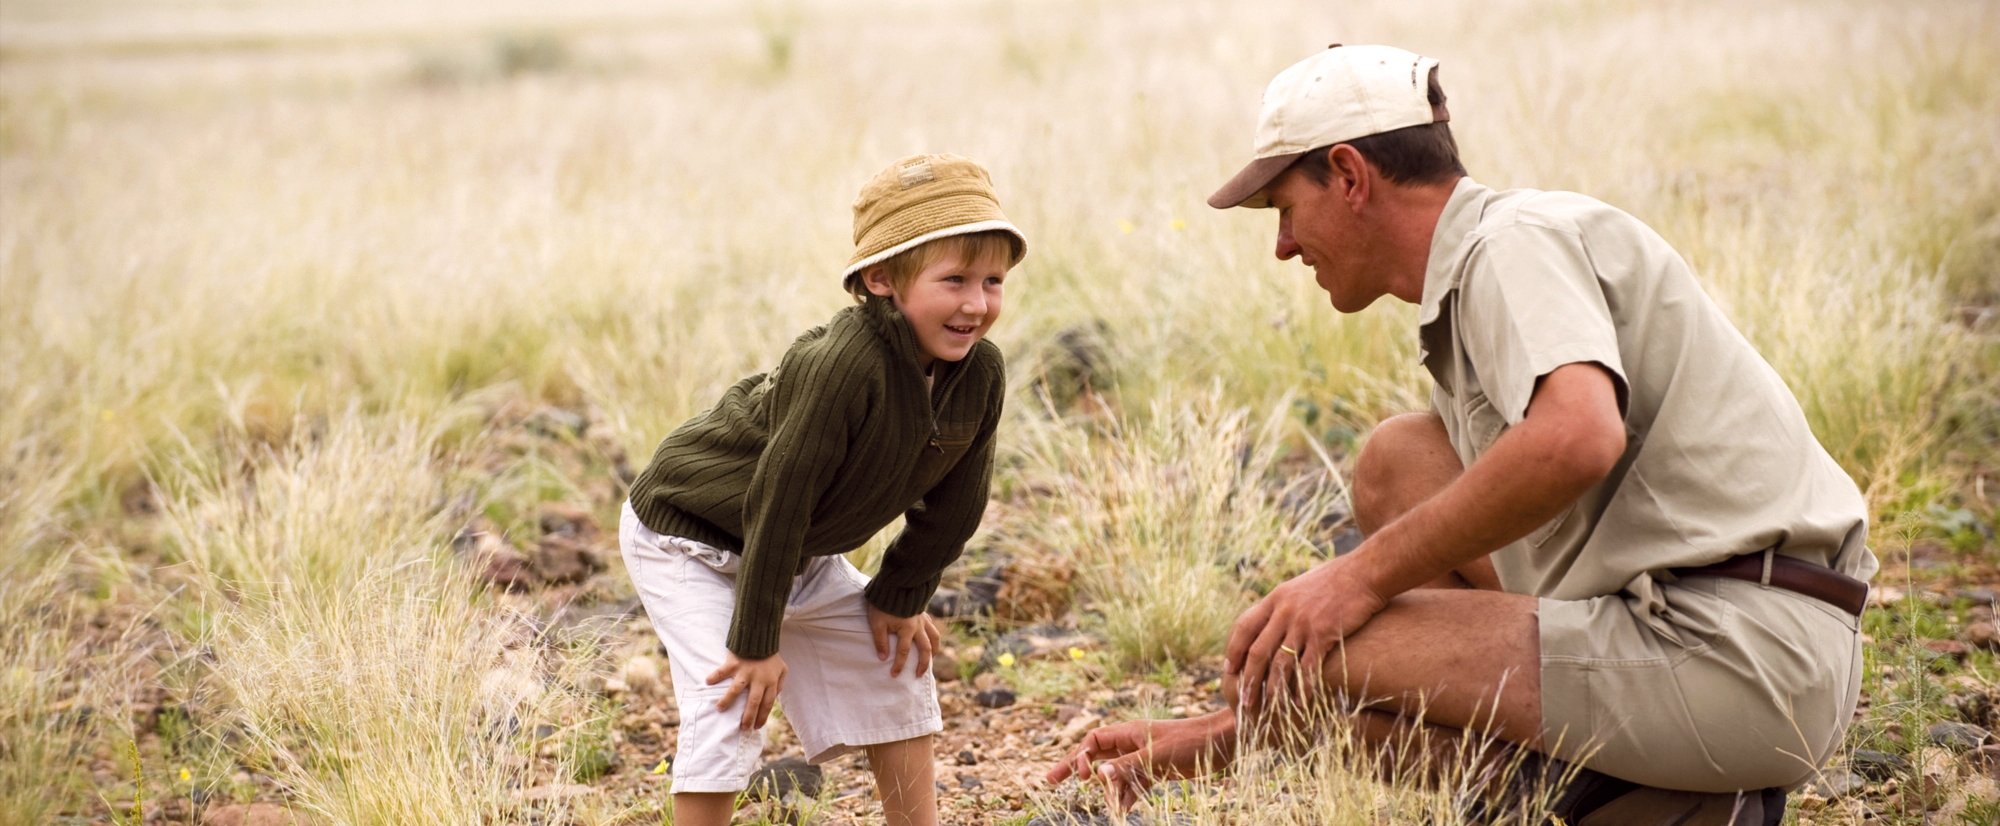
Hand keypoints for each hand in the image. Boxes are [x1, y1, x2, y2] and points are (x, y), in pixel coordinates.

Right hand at [706, 652, 786, 729]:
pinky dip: (715, 676)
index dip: (762, 716)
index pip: (767, 703)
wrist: (761, 636)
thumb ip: (780, 683)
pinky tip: (708, 682)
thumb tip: (775, 697)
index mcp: (771, 681)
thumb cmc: (771, 654)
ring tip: (719, 709)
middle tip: (742, 728)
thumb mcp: (782, 669)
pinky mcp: (735, 662)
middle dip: (748, 717)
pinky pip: (723, 671)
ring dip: (728, 700)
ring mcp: (746, 671)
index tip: (756, 727)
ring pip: (736, 690)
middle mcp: (759, 679)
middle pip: (754, 702)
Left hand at [866, 602, 939, 677]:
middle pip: (925, 649)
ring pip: (934, 638)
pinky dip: (934, 638)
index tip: (894, 675)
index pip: (903, 652)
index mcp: (907, 629)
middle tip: (919, 675)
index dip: (899, 665)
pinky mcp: (924, 614)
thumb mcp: (877, 623)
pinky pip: (933, 628)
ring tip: (931, 660)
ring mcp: (923, 620)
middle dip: (923, 664)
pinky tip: (931, 641)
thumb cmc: (883, 604)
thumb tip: (883, 658)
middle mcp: (918, 626)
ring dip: (934, 651)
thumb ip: (880, 641)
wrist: (894, 584)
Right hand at [1045, 711, 1236, 813]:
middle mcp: (1131, 744)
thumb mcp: (1158, 755)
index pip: (1094, 741)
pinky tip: (1121, 811)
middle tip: (1048, 781)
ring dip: (1108, 791)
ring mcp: (1143, 758)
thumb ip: (1128, 766)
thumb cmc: (1192, 740)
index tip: (1082, 776)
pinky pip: (1133, 785)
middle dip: (1073, 768)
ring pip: (1114, 774)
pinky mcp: (1156, 771)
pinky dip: (1126, 797)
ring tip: (1107, 809)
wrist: (1224, 743)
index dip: (1081, 757)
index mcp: (1129, 732)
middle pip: (1094, 755)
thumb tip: (1098, 775)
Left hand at [1224, 555, 1388, 715]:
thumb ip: (1284, 604)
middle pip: (1257, 651)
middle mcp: (1284, 611)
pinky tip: (1300, 703)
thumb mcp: (1300, 587)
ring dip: (1272, 690)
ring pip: (1280, 664)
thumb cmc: (1335, 580)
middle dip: (1248, 679)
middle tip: (1242, 700)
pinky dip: (1302, 688)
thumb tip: (1273, 621)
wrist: (1364, 573)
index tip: (1228, 670)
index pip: (1243, 627)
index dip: (1233, 650)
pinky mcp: (1324, 634)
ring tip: (1268, 709)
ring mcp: (1303, 623)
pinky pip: (1308, 667)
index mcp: (1275, 599)